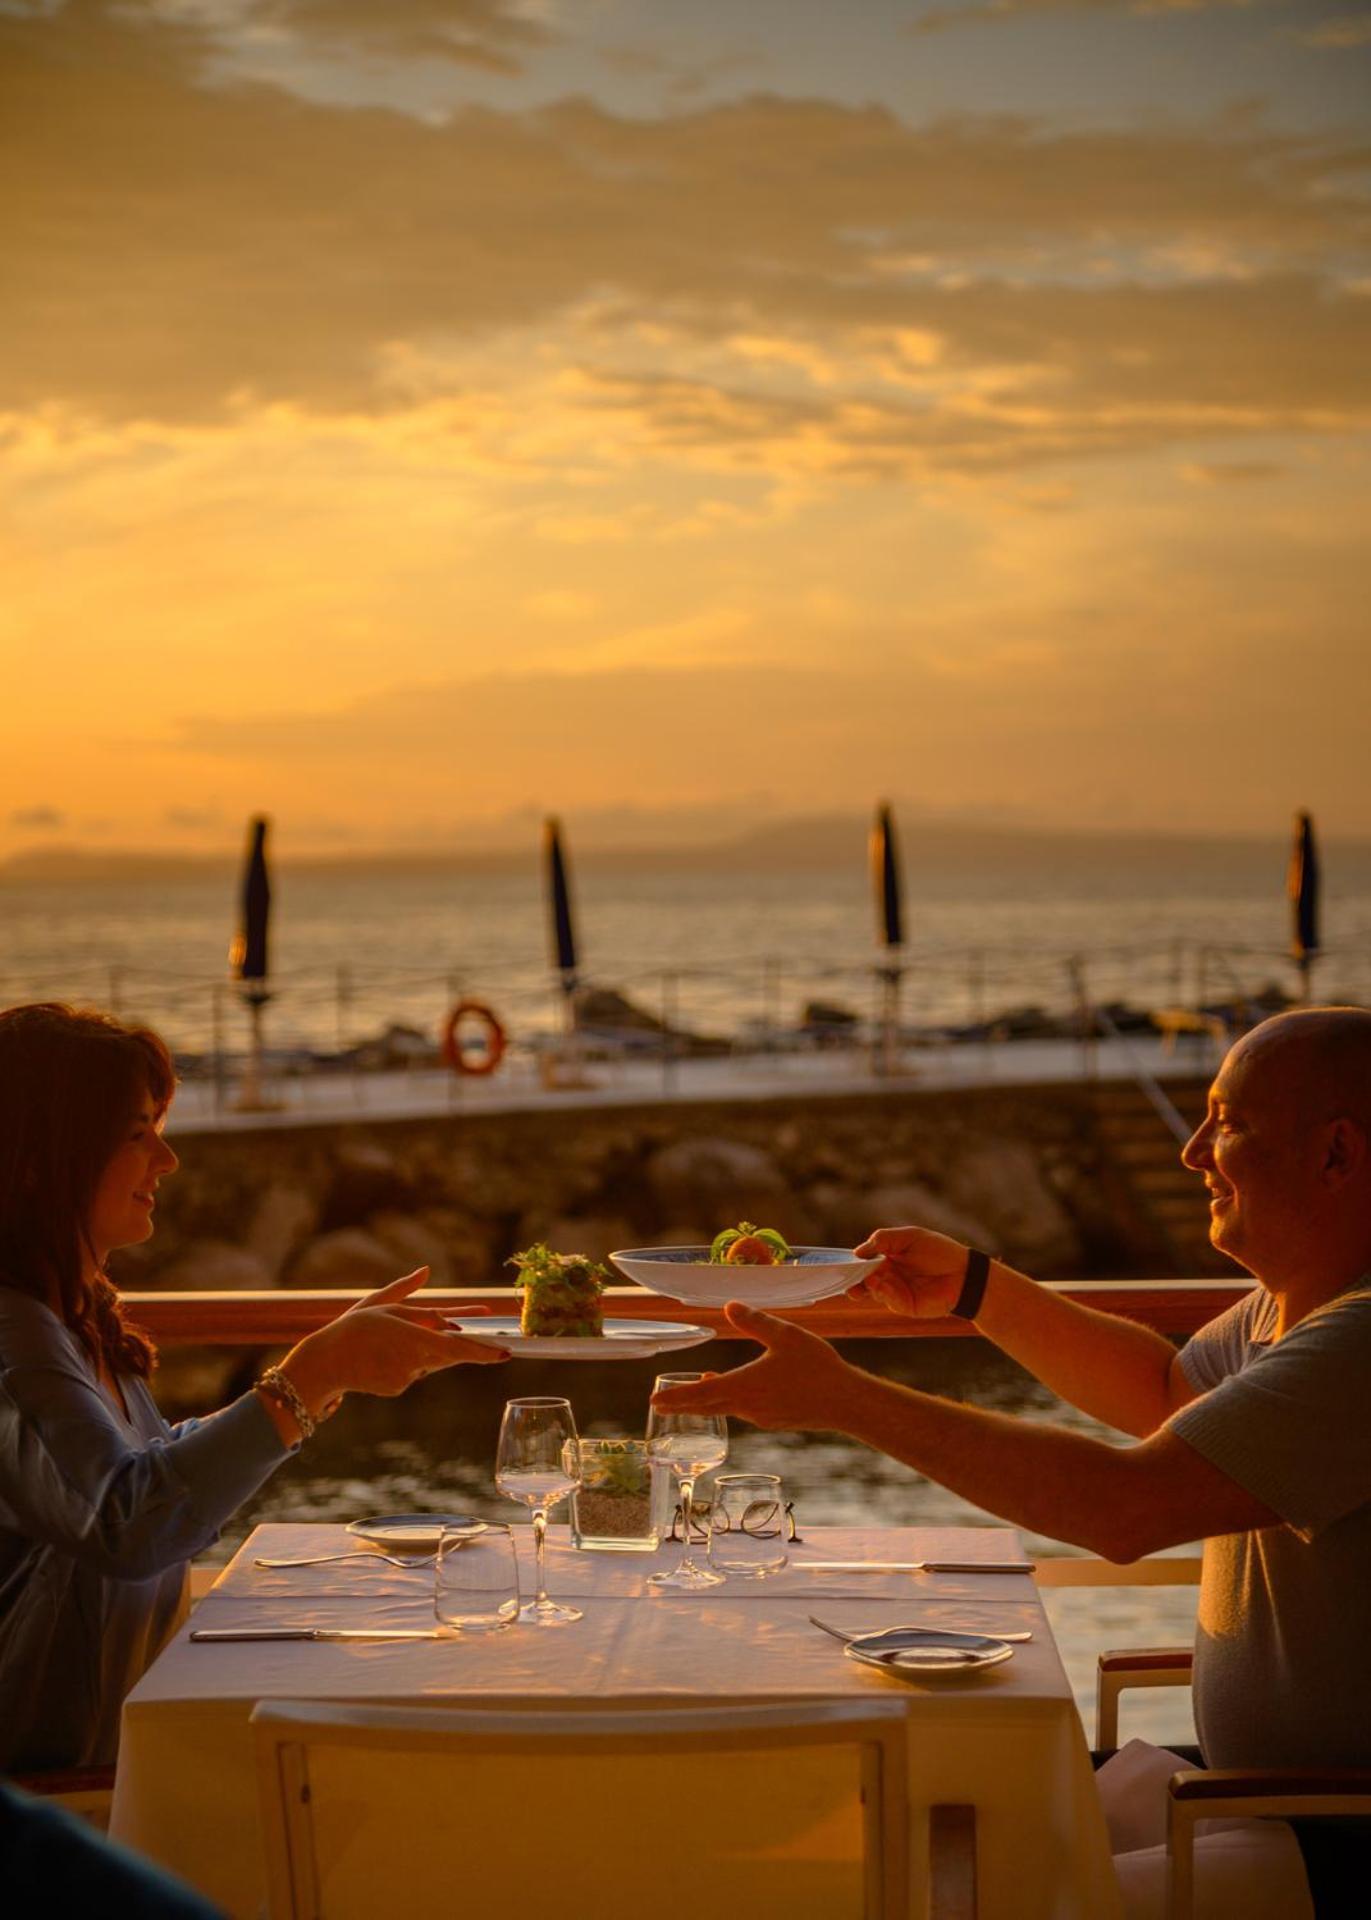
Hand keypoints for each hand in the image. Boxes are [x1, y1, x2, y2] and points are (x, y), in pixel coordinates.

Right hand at [282, 1268, 508, 1416]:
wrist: (324, 1364)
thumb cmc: (352, 1327)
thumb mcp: (378, 1302)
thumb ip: (406, 1290)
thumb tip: (426, 1270)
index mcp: (411, 1337)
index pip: (456, 1348)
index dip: (483, 1352)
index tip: (505, 1353)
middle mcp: (412, 1360)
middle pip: (450, 1353)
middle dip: (468, 1348)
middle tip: (493, 1345)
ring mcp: (406, 1377)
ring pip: (431, 1360)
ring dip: (428, 1349)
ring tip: (394, 1341)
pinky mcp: (398, 1388)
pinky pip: (414, 1371)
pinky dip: (408, 1361)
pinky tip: (384, 1357)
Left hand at [650, 1302, 856, 1432]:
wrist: (847, 1403)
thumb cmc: (817, 1368)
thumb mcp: (785, 1335)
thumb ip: (755, 1321)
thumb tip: (728, 1306)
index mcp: (744, 1386)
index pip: (701, 1393)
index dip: (676, 1397)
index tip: (654, 1402)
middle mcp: (748, 1406)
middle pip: (707, 1406)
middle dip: (682, 1404)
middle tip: (658, 1406)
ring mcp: (762, 1417)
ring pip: (726, 1408)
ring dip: (706, 1402)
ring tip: (694, 1393)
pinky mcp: (776, 1420)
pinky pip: (744, 1411)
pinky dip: (730, 1403)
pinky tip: (735, 1393)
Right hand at [849, 1225, 970, 1318]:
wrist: (964, 1274)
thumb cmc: (938, 1250)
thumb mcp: (909, 1236)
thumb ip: (882, 1240)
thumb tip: (857, 1252)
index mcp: (887, 1257)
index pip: (862, 1261)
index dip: (850, 1262)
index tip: (839, 1264)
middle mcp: (888, 1275)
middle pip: (862, 1278)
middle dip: (852, 1278)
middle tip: (846, 1277)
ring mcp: (895, 1291)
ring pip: (872, 1290)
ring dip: (867, 1284)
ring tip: (869, 1278)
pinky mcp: (904, 1305)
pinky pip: (888, 1299)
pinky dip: (883, 1292)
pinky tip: (882, 1285)